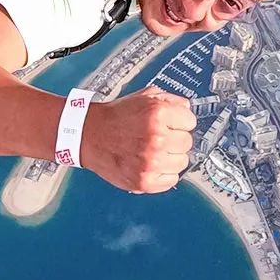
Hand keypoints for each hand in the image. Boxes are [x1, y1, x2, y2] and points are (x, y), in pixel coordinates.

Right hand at [80, 87, 195, 193]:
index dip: (180, 121)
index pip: (191, 121)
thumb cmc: (115, 117)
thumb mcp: (143, 97)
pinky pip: (171, 180)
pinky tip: (152, 164)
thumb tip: (187, 109)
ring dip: (171, 157)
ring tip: (155, 151)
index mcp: (157, 115)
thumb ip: (170, 101)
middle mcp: (156, 139)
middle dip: (176, 138)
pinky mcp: (144, 181)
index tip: (172, 123)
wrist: (89, 135)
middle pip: (187, 142)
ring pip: (182, 162)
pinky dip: (164, 173)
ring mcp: (151, 163)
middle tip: (161, 137)